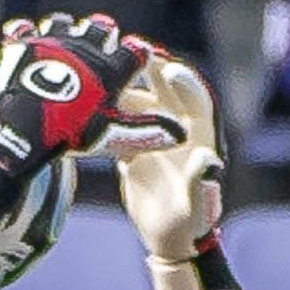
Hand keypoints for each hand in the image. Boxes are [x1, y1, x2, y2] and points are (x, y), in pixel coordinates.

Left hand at [0, 13, 178, 176]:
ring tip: (63, 45)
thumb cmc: (70, 135)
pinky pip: (23, 28)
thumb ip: (145, 131)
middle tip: (99, 46)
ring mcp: (53, 42)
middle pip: (101, 28)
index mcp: (110, 69)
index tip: (134, 60)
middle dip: (102, 35)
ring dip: (65, 31)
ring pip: (63, 23)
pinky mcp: (24, 43)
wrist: (24, 130)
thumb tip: (179, 134)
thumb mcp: (111, 136)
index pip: (134, 51)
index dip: (136, 55)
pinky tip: (26, 38)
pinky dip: (24, 32)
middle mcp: (85, 48)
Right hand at [110, 52, 225, 289]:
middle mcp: (176, 130)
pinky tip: (81, 104)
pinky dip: (104, 115)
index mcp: (198, 137)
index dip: (182, 85)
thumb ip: (200, 182)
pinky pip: (119, 125)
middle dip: (147, 71)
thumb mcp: (197, 206)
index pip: (194, 101)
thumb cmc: (189, 223)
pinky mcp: (134, 150)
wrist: (170, 238)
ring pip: (136, 106)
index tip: (166, 70)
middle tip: (128, 51)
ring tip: (96, 73)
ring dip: (118, 91)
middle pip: (163, 92)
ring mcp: (153, 138)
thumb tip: (208, 161)